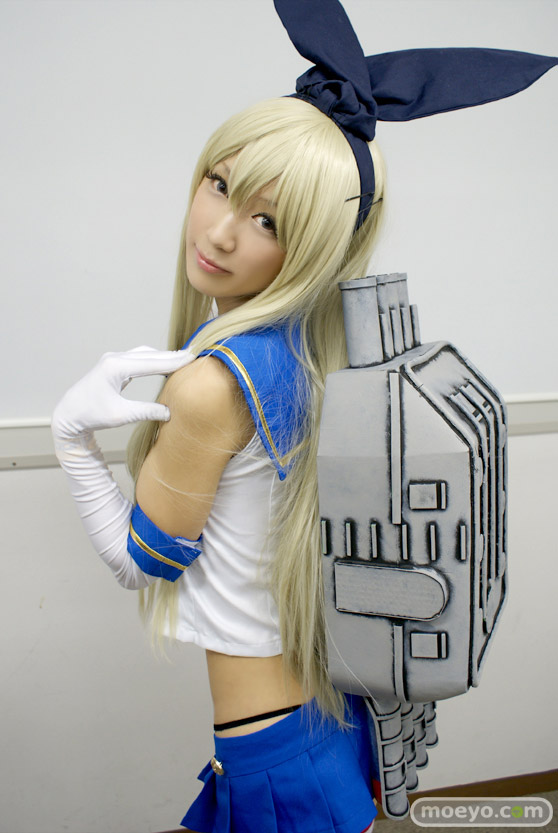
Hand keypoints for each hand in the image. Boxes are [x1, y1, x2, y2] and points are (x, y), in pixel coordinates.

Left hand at [52, 346, 194, 438]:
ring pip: (144, 354)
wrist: (69, 413)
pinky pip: (138, 358)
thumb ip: (146, 412)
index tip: (192, 358)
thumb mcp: (121, 416)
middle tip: (194, 355)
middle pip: (149, 354)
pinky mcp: (114, 365)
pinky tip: (164, 363)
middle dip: (172, 356)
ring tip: (183, 359)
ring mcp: (114, 360)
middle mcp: (115, 359)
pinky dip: (153, 360)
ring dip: (163, 356)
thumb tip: (169, 412)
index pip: (151, 363)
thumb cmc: (91, 415)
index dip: (173, 361)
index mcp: (115, 368)